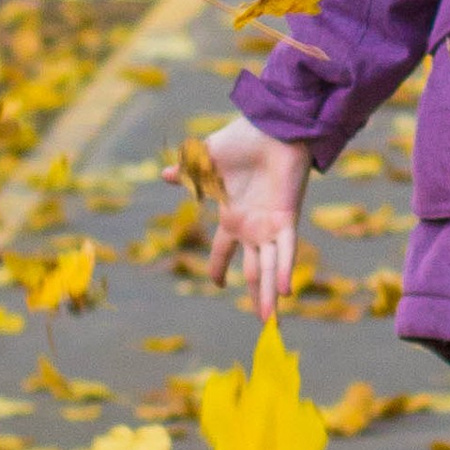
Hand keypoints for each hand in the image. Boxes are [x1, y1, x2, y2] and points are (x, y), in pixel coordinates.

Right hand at [204, 116, 310, 324]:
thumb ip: (188, 174)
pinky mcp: (286, 219)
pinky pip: (286, 251)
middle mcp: (252, 227)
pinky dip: (285, 270)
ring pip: (270, 268)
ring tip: (272, 322)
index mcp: (233, 217)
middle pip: (253, 270)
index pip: (224, 251)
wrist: (270, 127)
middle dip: (256, 295)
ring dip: (269, 295)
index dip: (220, 268)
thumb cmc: (241, 141)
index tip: (219, 284)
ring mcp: (270, 226)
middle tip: (262, 322)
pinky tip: (286, 293)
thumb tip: (163, 174)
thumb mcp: (207, 162)